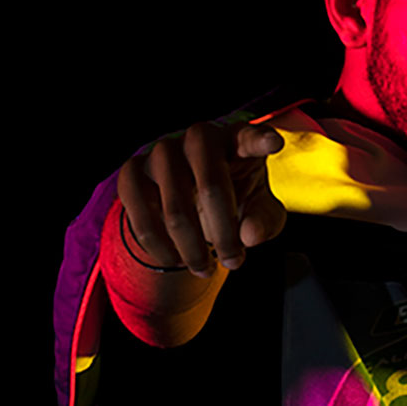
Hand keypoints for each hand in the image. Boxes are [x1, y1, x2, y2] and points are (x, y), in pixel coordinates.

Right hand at [117, 117, 286, 277]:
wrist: (188, 197)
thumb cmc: (234, 196)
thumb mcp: (259, 210)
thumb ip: (264, 220)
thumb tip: (250, 236)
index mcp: (237, 139)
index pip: (250, 137)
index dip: (261, 140)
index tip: (273, 144)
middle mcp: (198, 137)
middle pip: (211, 186)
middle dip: (225, 235)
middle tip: (234, 262)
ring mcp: (162, 151)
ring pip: (175, 211)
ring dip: (193, 251)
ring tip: (205, 268)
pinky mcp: (133, 171)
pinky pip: (142, 218)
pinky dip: (161, 249)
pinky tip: (175, 260)